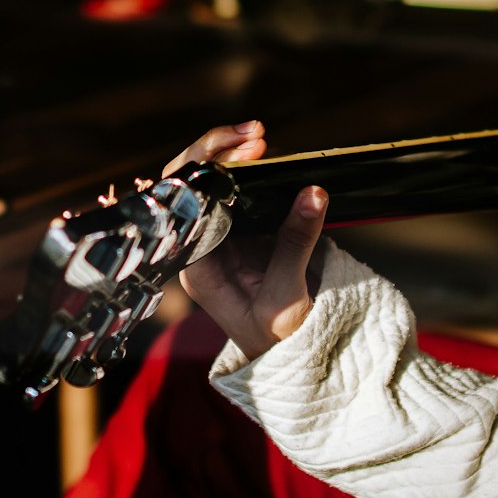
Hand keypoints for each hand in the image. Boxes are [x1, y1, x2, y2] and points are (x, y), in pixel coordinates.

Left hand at [169, 121, 329, 361]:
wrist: (292, 362)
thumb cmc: (278, 341)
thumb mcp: (286, 297)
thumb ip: (295, 243)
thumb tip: (312, 193)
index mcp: (198, 265)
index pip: (185, 205)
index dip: (206, 169)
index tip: (242, 152)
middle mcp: (203, 247)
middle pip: (193, 187)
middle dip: (218, 152)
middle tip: (256, 135)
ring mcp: (225, 238)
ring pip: (216, 185)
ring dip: (235, 156)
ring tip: (260, 137)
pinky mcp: (248, 234)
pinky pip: (243, 194)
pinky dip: (254, 172)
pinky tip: (267, 157)